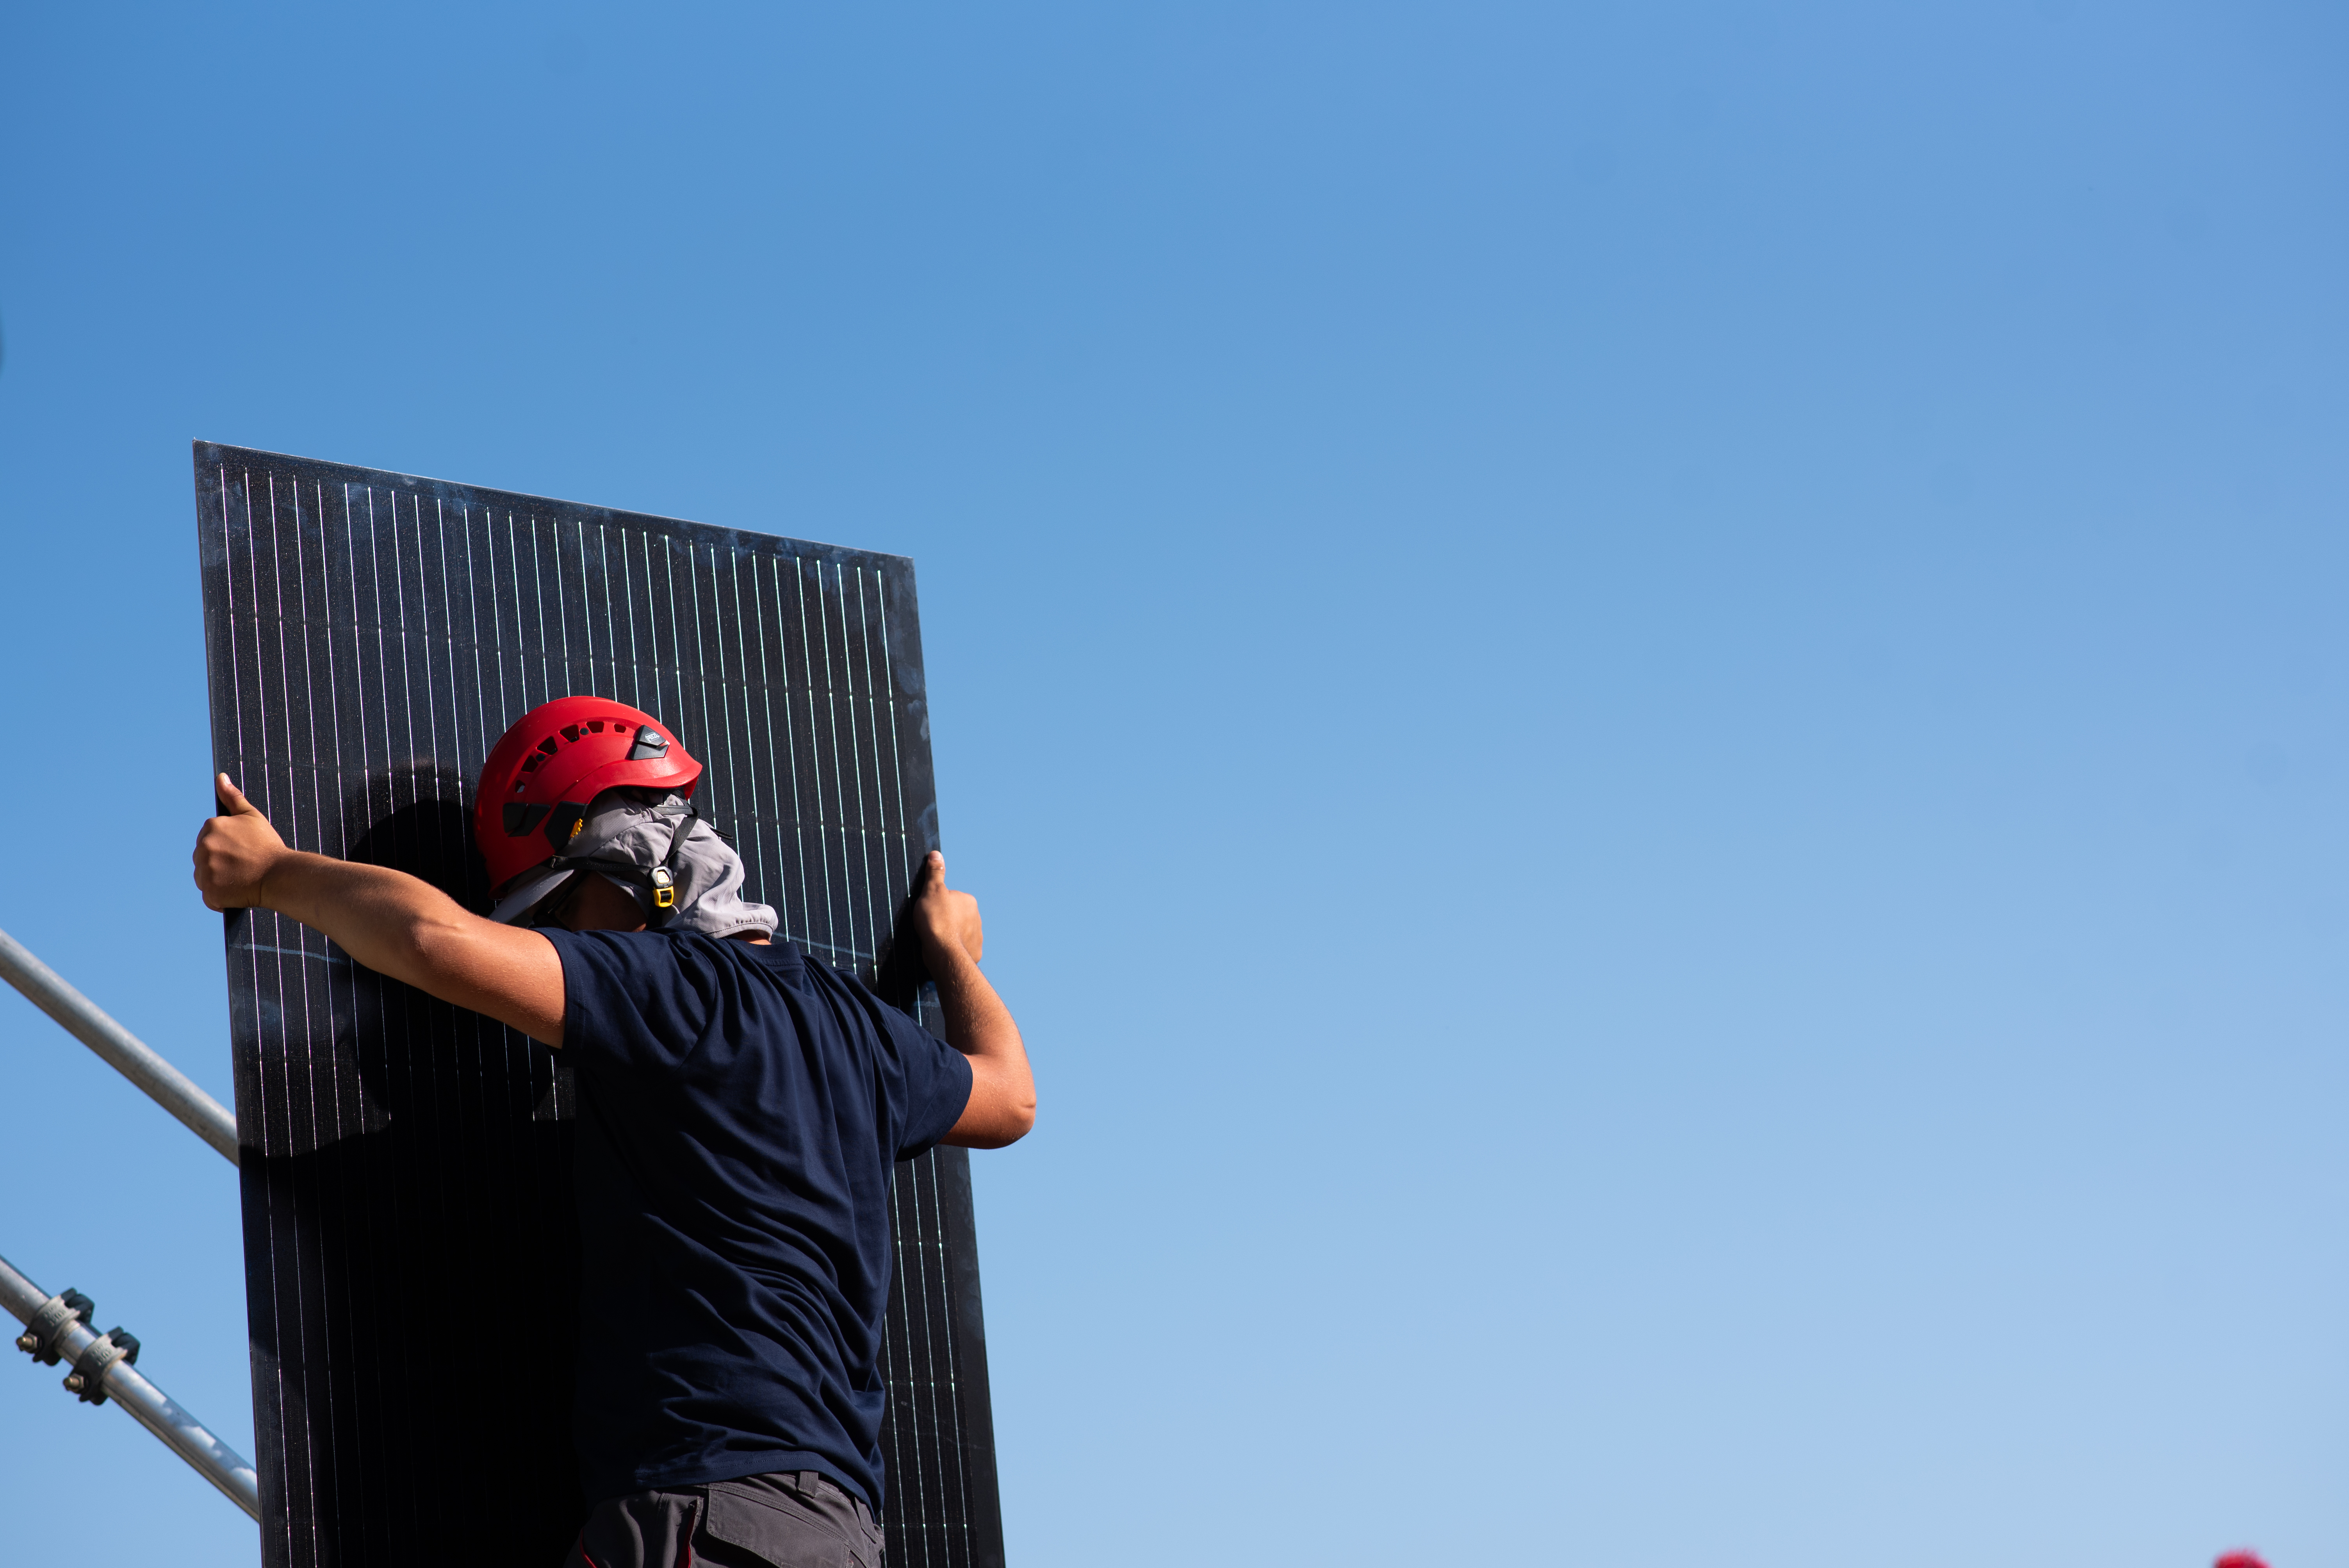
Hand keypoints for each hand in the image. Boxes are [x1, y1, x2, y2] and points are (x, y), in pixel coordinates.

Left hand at [194, 775, 289, 910]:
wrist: (281, 875)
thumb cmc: (268, 846)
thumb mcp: (252, 816)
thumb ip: (232, 797)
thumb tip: (220, 777)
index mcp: (211, 827)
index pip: (209, 839)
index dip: (227, 847)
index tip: (242, 851)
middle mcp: (203, 847)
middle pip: (204, 858)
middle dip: (220, 862)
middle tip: (243, 865)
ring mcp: (205, 870)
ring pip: (204, 877)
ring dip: (218, 879)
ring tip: (241, 878)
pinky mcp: (209, 891)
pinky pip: (209, 896)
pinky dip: (220, 896)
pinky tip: (237, 890)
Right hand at [908, 850, 982, 966]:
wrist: (944, 953)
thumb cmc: (936, 920)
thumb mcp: (932, 891)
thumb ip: (935, 873)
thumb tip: (936, 854)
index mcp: (968, 900)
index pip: (949, 898)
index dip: (936, 904)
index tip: (928, 911)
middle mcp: (977, 917)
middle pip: (954, 915)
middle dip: (943, 919)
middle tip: (930, 925)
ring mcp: (977, 936)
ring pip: (958, 932)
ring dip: (948, 934)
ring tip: (934, 939)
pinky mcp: (974, 952)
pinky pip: (960, 947)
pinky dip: (951, 948)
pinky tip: (941, 950)